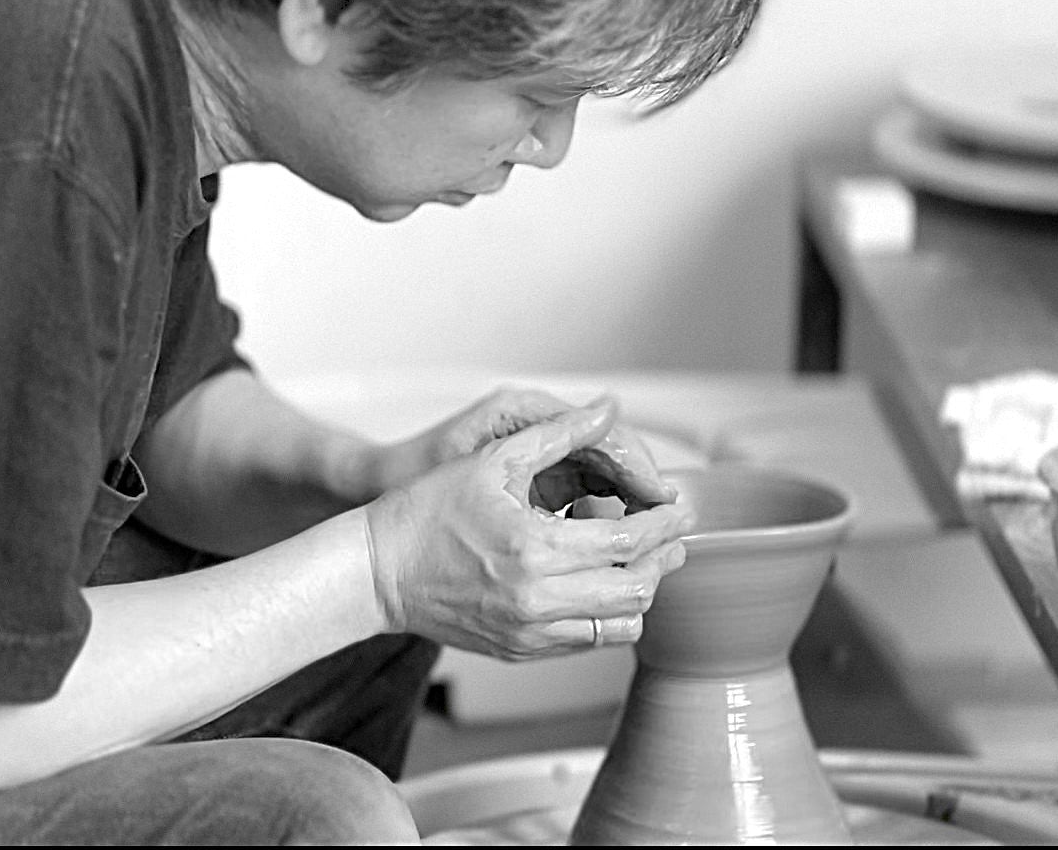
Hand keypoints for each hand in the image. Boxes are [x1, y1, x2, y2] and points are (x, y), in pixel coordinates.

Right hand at [362, 412, 691, 658]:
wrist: (376, 572)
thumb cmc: (426, 512)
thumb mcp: (493, 460)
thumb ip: (559, 434)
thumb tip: (608, 406)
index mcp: (535, 549)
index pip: (630, 542)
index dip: (666, 523)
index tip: (680, 507)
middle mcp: (537, 600)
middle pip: (637, 588)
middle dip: (665, 557)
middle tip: (671, 532)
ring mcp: (530, 632)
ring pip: (620, 624)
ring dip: (641, 589)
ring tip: (640, 557)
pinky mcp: (521, 651)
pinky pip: (589, 642)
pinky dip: (609, 613)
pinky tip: (601, 580)